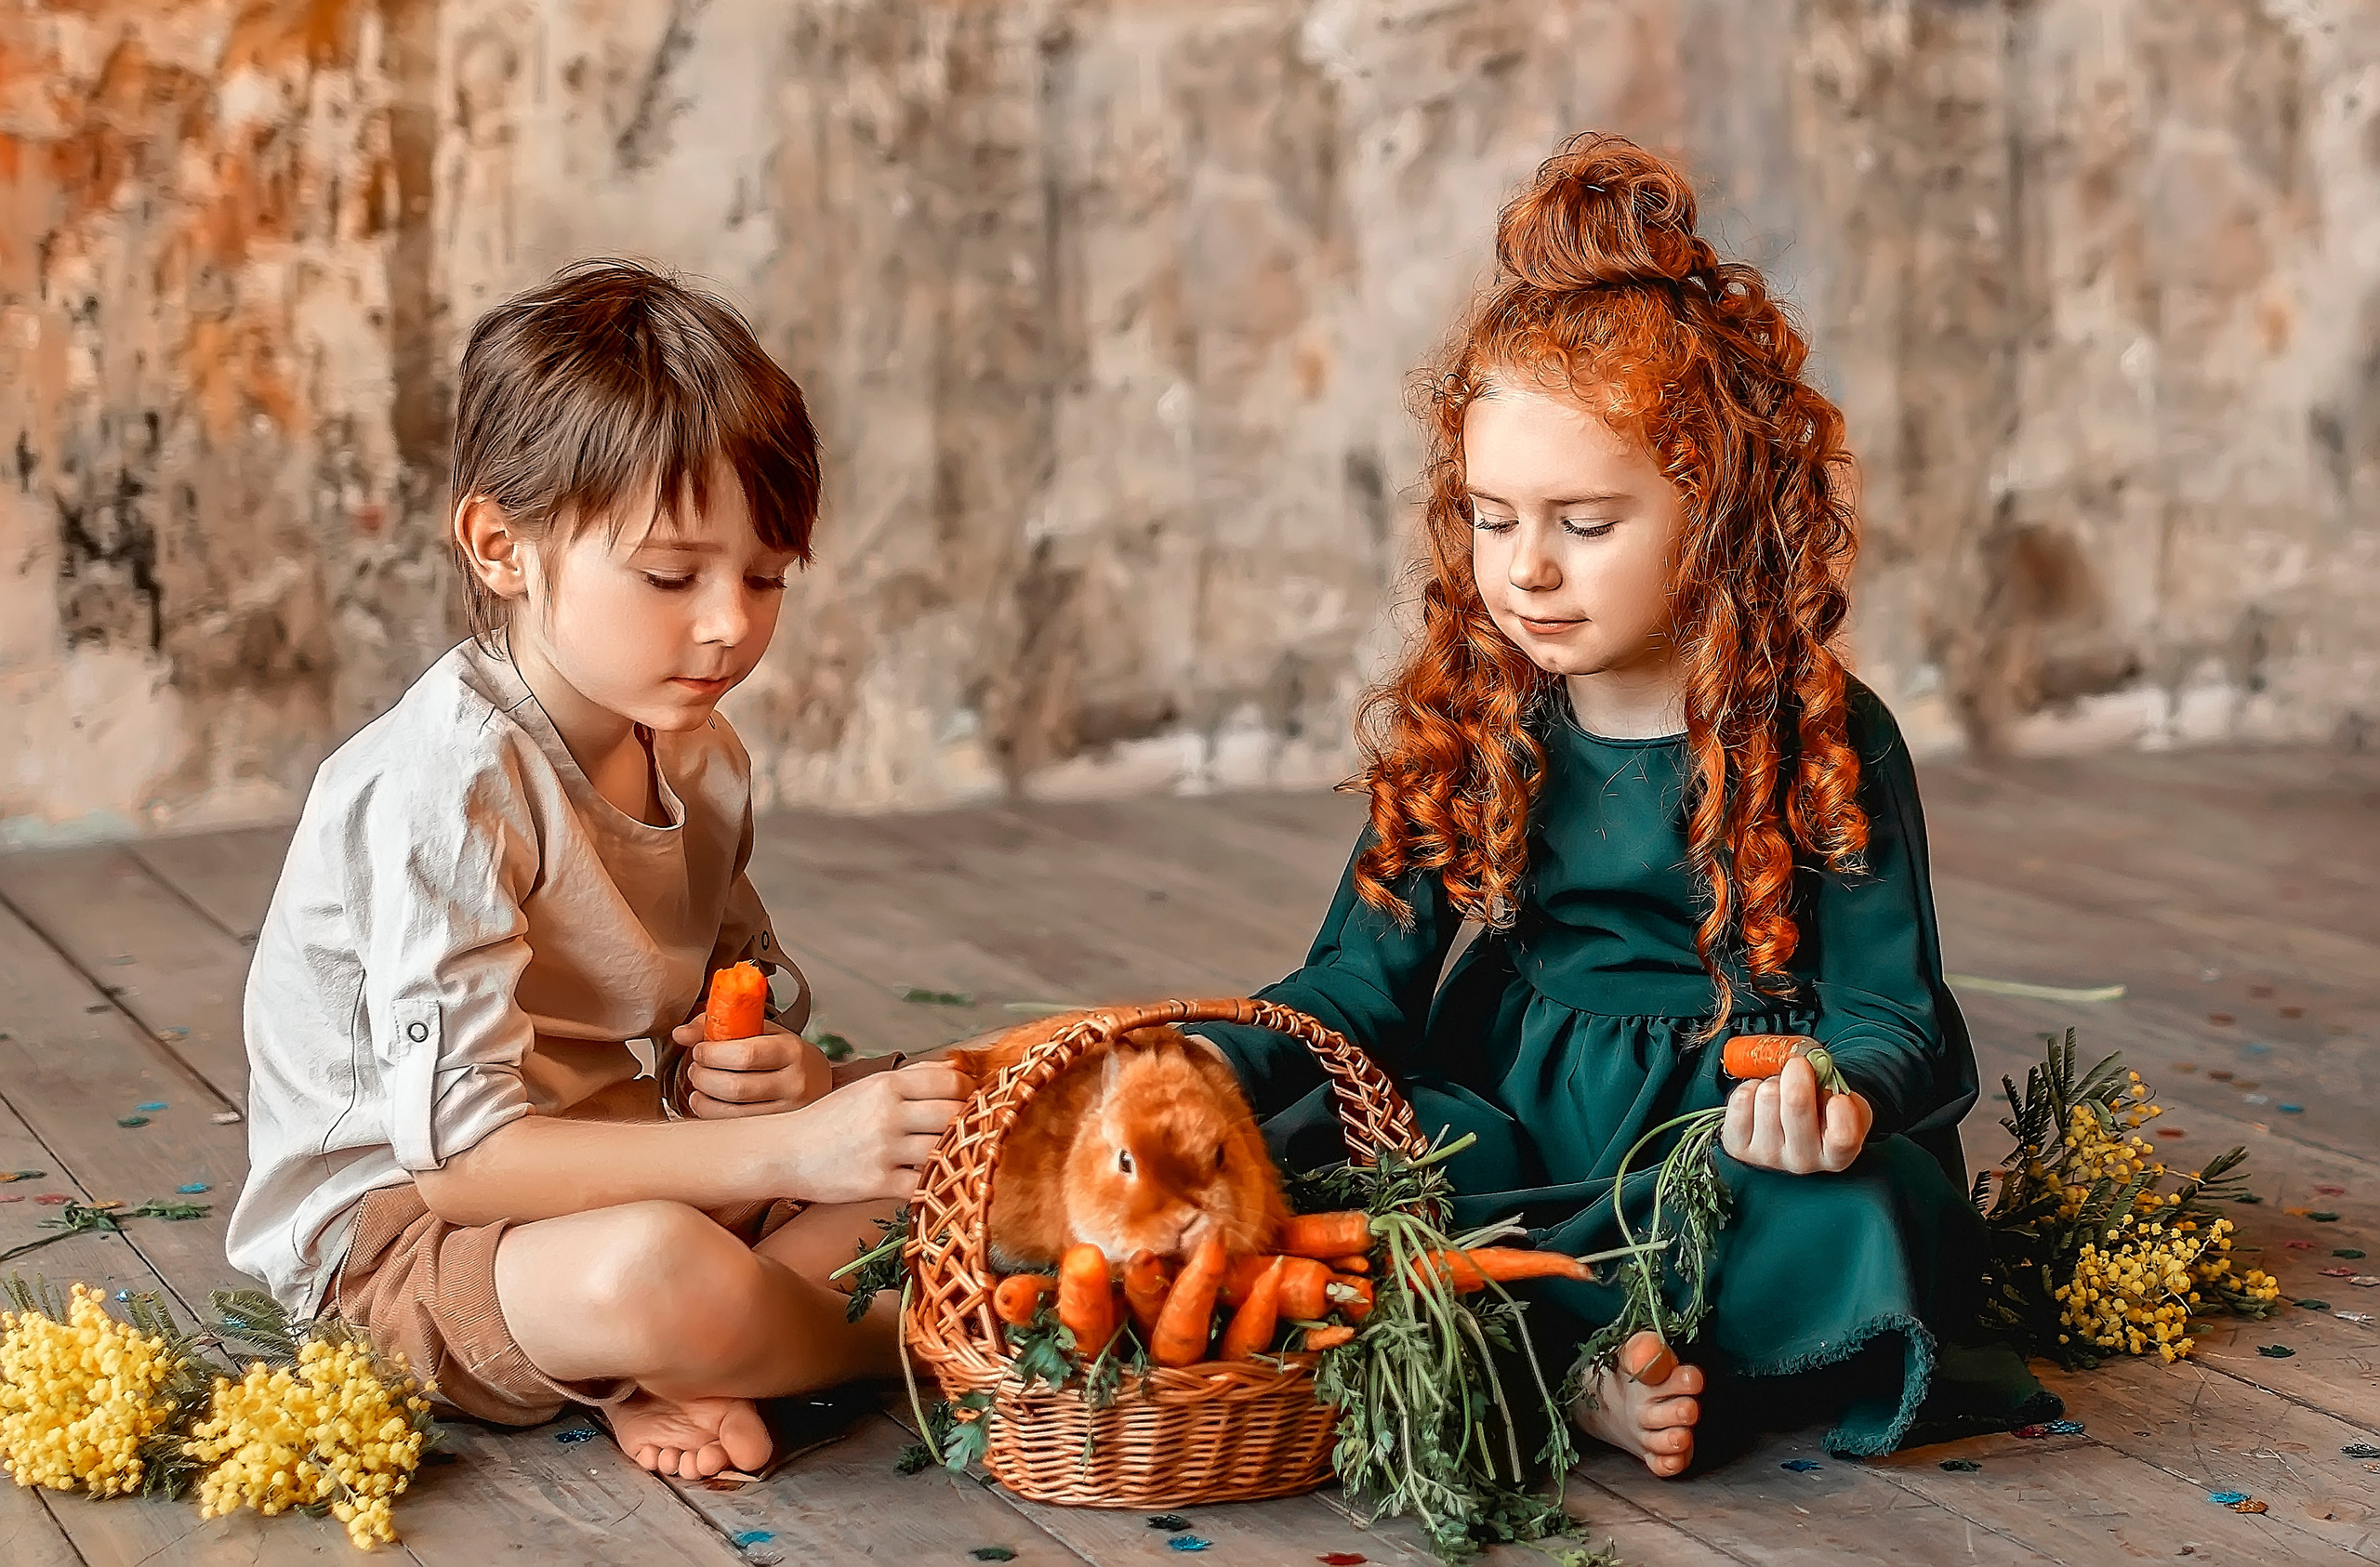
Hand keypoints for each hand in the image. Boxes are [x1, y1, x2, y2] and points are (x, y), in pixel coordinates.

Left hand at [669, 1017, 831, 1118]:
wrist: (818, 1081)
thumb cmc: (784, 1054)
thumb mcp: (761, 1030)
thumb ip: (721, 1025)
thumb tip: (680, 1034)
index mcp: (792, 1051)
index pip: (746, 1054)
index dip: (713, 1053)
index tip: (700, 1049)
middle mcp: (794, 1084)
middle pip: (735, 1087)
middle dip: (703, 1076)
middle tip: (696, 1067)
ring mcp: (787, 1113)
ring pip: (731, 1112)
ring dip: (702, 1097)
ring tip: (700, 1083)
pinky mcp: (776, 1132)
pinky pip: (733, 1127)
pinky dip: (710, 1114)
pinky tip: (707, 1101)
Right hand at [778, 1060, 975, 1203]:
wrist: (785, 1151)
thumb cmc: (831, 1119)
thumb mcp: (868, 1087)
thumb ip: (914, 1076)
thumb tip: (957, 1067)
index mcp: (886, 1085)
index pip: (950, 1081)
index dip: (969, 1092)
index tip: (972, 1102)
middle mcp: (886, 1114)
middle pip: (954, 1115)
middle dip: (968, 1124)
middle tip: (970, 1133)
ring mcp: (882, 1150)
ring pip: (943, 1151)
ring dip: (954, 1155)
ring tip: (954, 1157)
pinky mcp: (877, 1184)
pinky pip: (923, 1185)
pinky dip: (933, 1183)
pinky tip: (933, 1180)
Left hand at [1720, 1054, 1870, 1173]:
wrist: (1785, 1131)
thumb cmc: (1821, 1114)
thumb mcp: (1845, 1104)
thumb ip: (1841, 1089)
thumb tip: (1817, 1067)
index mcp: (1835, 1156)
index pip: (1842, 1139)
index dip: (1842, 1112)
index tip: (1838, 1097)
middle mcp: (1802, 1161)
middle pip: (1798, 1104)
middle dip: (1798, 1074)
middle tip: (1799, 1065)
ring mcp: (1768, 1156)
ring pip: (1767, 1095)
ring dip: (1773, 1081)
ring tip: (1779, 1088)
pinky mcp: (1739, 1146)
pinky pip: (1741, 1099)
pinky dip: (1749, 1087)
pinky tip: (1758, 1095)